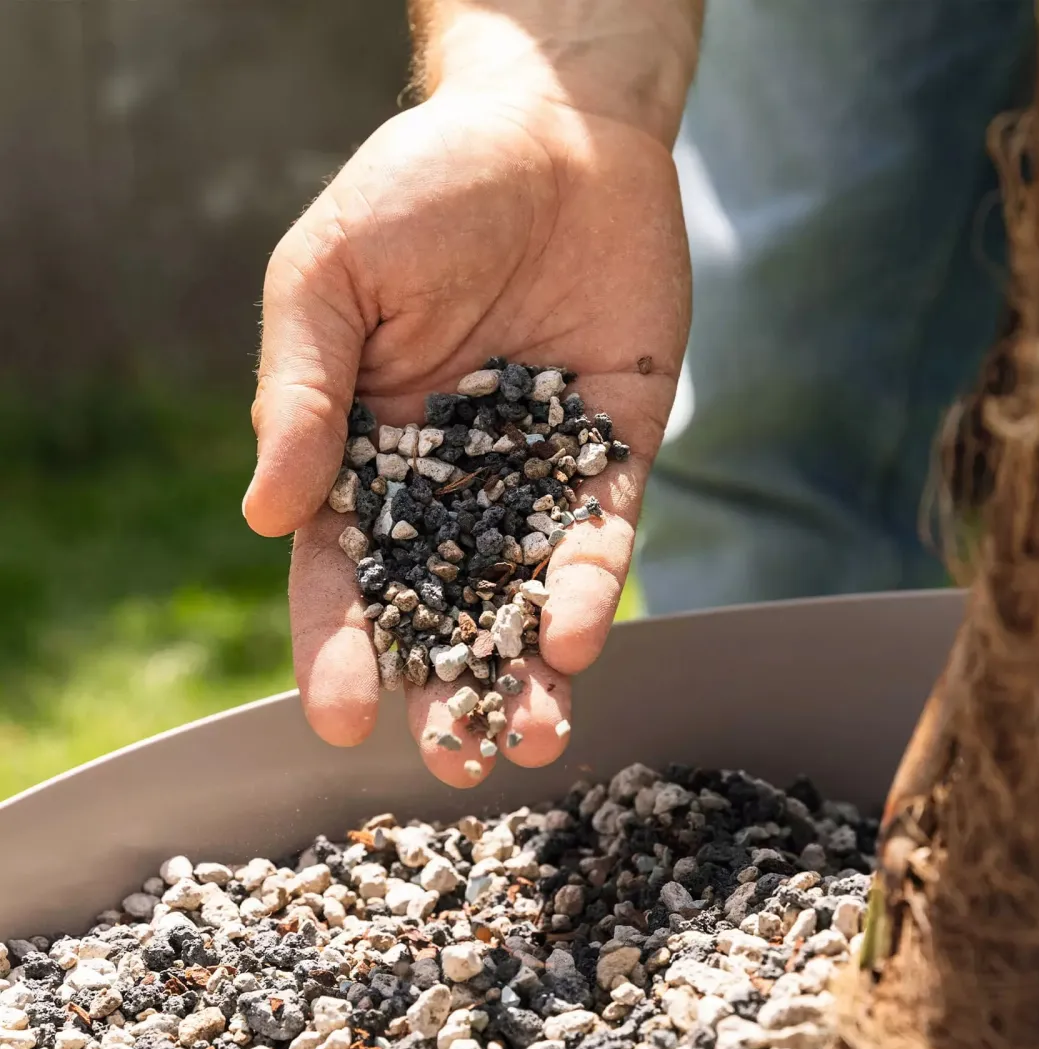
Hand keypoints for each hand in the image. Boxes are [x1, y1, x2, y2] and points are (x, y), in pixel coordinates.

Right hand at [243, 89, 689, 785]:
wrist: (552, 131)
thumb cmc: (420, 192)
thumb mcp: (330, 279)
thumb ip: (300, 396)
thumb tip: (264, 514)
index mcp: (368, 455)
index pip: (347, 573)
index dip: (340, 646)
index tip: (341, 717)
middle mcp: (454, 482)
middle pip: (445, 608)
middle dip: (449, 688)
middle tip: (457, 765)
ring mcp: (537, 473)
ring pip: (528, 594)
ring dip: (531, 668)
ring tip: (536, 737)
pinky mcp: (613, 451)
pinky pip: (599, 532)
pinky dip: (588, 584)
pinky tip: (579, 637)